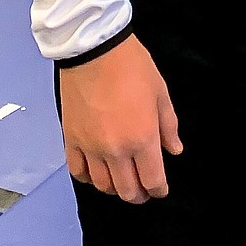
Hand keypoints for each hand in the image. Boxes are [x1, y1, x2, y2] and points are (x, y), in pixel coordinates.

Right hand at [59, 34, 182, 201]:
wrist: (94, 50)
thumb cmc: (131, 66)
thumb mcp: (161, 93)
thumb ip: (168, 126)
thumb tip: (174, 150)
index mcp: (142, 138)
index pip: (152, 180)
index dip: (159, 190)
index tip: (161, 189)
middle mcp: (115, 150)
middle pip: (127, 190)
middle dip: (139, 195)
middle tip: (144, 190)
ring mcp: (90, 147)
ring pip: (102, 185)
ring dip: (115, 188)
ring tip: (122, 181)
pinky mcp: (71, 139)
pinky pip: (78, 171)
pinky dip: (89, 177)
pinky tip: (97, 172)